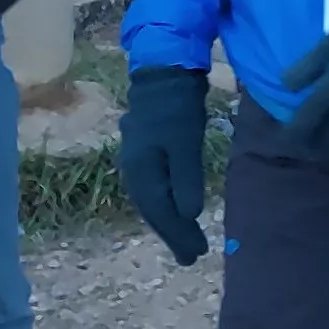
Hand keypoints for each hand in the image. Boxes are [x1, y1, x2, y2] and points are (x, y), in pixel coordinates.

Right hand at [118, 67, 214, 263]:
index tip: (196, 255)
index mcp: (141, 170)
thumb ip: (186, 178)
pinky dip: (164, 204)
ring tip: (184, 241)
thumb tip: (188, 215)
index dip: (177, 234)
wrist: (163, 72)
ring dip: (167, 222)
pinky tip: (174, 210)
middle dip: (172, 234)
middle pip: (152, 210)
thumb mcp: (185, 141)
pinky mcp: (144, 152)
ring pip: (151, 200)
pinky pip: (152, 188)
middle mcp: (132, 169)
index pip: (160, 211)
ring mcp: (135, 160)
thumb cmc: (177, 107)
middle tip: (192, 257)